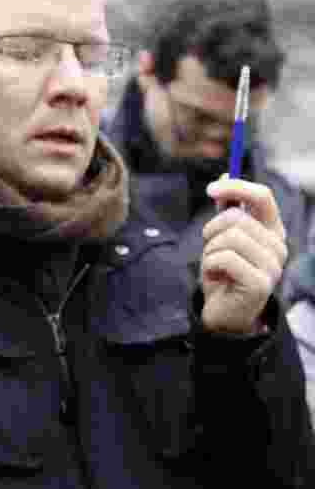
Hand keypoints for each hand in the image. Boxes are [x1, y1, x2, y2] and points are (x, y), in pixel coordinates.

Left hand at [200, 177, 287, 334]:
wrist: (225, 313)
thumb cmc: (223, 273)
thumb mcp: (221, 237)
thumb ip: (227, 210)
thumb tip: (225, 176)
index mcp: (272, 230)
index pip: (262, 196)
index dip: (236, 187)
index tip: (211, 190)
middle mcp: (278, 245)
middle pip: (235, 217)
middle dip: (211, 232)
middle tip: (212, 251)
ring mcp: (273, 265)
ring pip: (227, 238)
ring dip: (209, 252)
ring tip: (216, 267)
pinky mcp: (260, 283)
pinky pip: (223, 259)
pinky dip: (210, 267)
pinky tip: (218, 278)